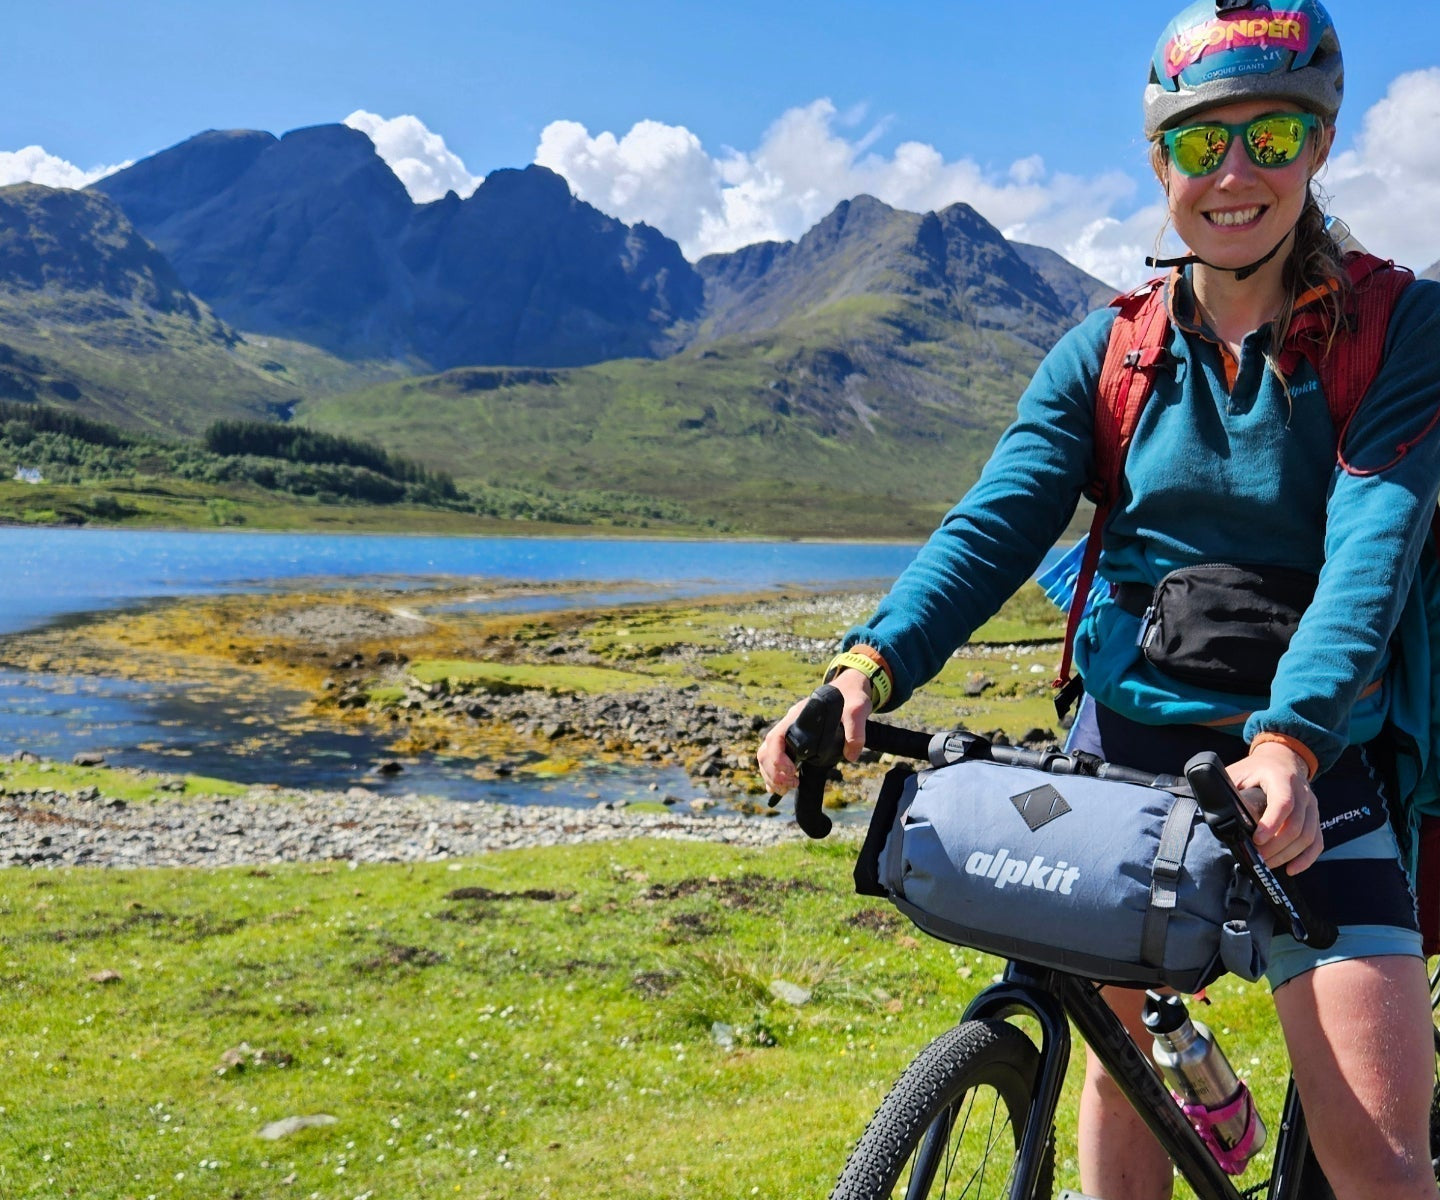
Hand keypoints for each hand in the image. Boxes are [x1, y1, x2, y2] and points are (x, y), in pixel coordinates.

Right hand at [756, 669, 873, 793]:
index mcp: (798, 716)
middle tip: (791, 784)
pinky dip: (773, 774)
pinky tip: (781, 786)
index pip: (776, 737)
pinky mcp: (794, 740)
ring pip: (766, 755)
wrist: (849, 689)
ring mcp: (790, 732)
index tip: (792, 772)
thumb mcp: (857, 709)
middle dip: (773, 771)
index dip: (778, 757)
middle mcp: (789, 724)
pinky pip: (775, 757)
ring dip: (771, 775)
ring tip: (785, 789)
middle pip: (766, 749)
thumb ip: (855, 731)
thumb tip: (850, 756)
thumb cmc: (851, 696)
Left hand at [1225, 741, 1322, 873]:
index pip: (1283, 803)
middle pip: (1296, 825)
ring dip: (1288, 855)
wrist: (1281, 759)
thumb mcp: (1237, 772)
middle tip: (1257, 857)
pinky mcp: (1315, 817)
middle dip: (1276, 846)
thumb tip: (1216, 812)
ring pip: (1308, 836)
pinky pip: (1317, 841)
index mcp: (1281, 778)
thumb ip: (1228, 790)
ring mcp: (1312, 805)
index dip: (1271, 824)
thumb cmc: (1255, 769)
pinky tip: (1292, 869)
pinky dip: (1306, 858)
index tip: (1257, 840)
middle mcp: (1302, 791)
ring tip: (1267, 863)